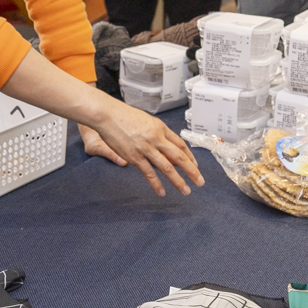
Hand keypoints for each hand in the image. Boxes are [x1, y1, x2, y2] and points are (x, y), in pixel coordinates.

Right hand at [80, 102, 205, 195]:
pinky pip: (149, 173)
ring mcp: (146, 148)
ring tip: (186, 191)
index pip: (180, 144)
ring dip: (178, 181)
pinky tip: (162, 192)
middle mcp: (157, 138)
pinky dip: (156, 184)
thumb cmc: (124, 116)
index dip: (190, 157)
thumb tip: (165, 144)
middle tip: (200, 182)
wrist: (107, 115)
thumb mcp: (146, 120)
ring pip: (167, 167)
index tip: (196, 166)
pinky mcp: (135, 157)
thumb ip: (156, 132)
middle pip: (179, 157)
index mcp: (161, 128)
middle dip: (192, 171)